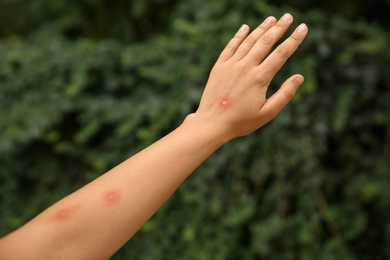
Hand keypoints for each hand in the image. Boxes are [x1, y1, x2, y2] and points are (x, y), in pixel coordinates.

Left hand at [195, 13, 307, 138]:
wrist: (212, 123)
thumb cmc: (241, 121)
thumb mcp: (267, 113)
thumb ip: (285, 94)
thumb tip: (299, 77)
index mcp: (259, 78)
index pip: (281, 53)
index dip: (294, 39)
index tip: (303, 28)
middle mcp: (245, 67)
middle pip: (266, 41)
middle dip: (279, 28)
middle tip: (289, 17)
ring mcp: (231, 65)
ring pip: (249, 41)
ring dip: (261, 28)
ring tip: (272, 18)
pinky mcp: (219, 67)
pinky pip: (230, 46)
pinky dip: (238, 36)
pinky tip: (245, 28)